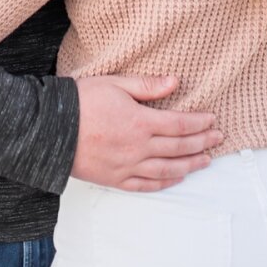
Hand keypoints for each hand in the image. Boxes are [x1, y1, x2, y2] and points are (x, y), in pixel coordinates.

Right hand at [71, 75, 220, 191]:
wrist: (49, 128)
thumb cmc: (80, 101)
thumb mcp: (113, 84)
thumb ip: (146, 85)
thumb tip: (175, 81)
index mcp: (140, 122)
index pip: (179, 124)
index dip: (199, 123)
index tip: (212, 120)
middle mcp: (139, 148)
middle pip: (178, 147)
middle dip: (201, 142)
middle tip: (217, 140)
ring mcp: (128, 166)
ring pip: (168, 169)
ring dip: (190, 165)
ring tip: (205, 161)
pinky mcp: (116, 179)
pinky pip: (147, 185)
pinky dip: (165, 183)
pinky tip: (176, 178)